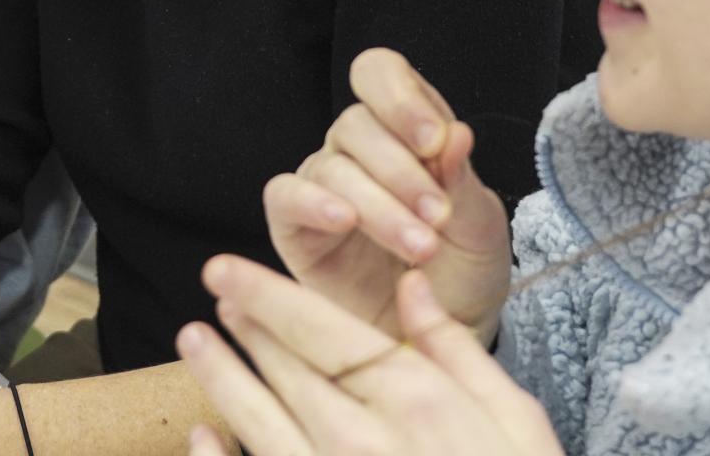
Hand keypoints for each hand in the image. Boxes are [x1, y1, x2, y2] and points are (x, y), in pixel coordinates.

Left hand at [179, 257, 562, 455]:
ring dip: (220, 377)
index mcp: (416, 402)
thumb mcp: (517, 422)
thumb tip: (413, 284)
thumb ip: (457, 350)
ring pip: (259, 421)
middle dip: (246, 326)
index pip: (321, 329)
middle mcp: (362, 440)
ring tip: (191, 340)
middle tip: (214, 293)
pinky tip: (201, 435)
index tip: (225, 271)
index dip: (265, 295)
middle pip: (286, 369)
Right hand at [266, 50, 509, 341]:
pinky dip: (312, 202)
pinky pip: (284, 196)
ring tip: (420, 247)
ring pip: (331, 166)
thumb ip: (462, 180)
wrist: (441, 334)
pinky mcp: (294, 226)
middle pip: (355, 122)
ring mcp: (321, 184)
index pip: (380, 75)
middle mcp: (356, 147)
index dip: (401, 97)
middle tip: (438, 217)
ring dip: (378, 204)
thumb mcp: (480, 227)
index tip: (434, 140)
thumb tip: (456, 133)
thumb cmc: (462, 271)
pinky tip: (344, 221)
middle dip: (402, 170)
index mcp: (401, 126)